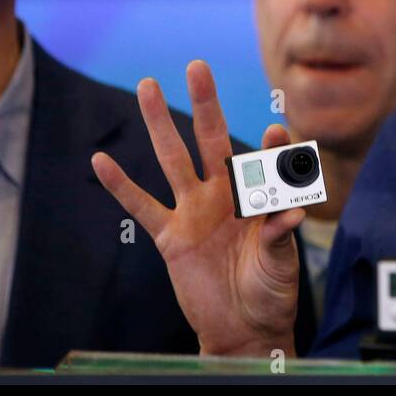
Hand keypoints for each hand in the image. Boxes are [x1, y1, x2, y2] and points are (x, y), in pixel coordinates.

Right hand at [91, 60, 303, 356]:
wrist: (245, 328)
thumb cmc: (271, 290)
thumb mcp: (281, 260)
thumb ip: (281, 232)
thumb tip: (295, 210)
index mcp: (256, 197)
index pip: (263, 161)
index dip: (270, 145)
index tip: (277, 129)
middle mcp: (223, 195)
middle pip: (211, 140)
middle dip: (205, 104)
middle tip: (197, 67)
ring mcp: (193, 212)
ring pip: (173, 159)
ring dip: (160, 124)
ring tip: (147, 86)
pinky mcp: (170, 237)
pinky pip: (141, 206)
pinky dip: (120, 185)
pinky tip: (101, 159)